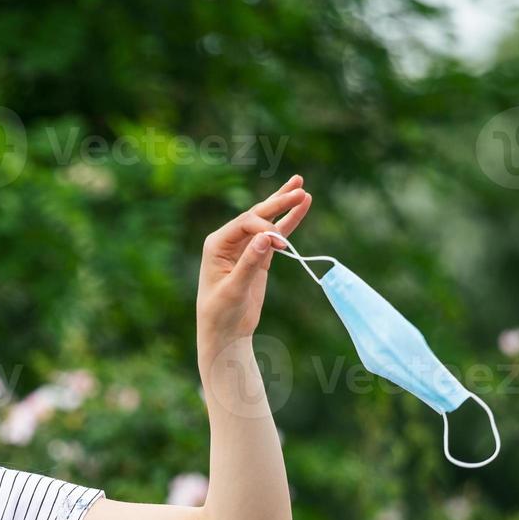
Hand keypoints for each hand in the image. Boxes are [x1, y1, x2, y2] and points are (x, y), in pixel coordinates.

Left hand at [195, 174, 312, 354]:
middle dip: (277, 201)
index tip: (282, 244)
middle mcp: (228, 240)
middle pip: (256, 214)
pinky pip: (276, 235)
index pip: (244, 223)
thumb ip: (249, 262)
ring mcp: (244, 247)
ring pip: (266, 220)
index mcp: (216, 244)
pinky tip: (302, 207)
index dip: (265, 227)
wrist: (226, 333)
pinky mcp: (258, 256)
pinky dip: (289, 223)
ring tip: (301, 185)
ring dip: (283, 204)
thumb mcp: (234, 289)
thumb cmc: (221, 314)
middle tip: (299, 187)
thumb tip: (266, 237)